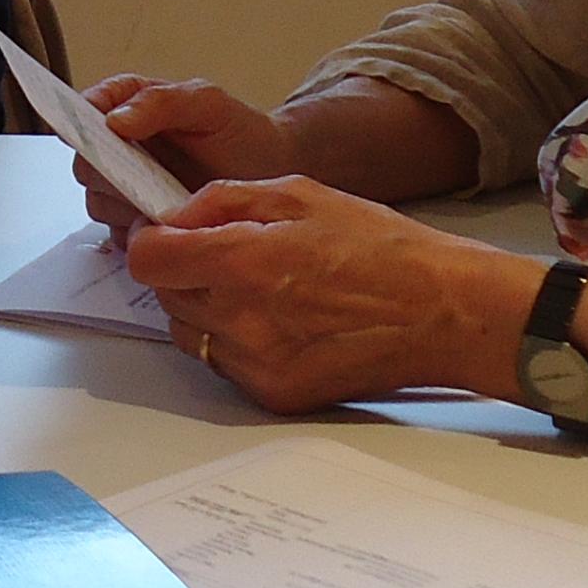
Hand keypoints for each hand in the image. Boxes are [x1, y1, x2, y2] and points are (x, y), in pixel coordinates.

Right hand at [76, 75, 295, 234]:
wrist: (272, 176)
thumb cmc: (241, 133)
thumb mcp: (209, 104)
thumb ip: (163, 102)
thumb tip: (114, 120)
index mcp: (132, 108)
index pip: (88, 108)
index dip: (79, 118)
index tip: (95, 132)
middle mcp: (122, 148)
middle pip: (85, 162)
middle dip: (107, 171)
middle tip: (142, 176)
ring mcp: (129, 189)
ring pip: (97, 201)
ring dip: (124, 205)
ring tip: (163, 202)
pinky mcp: (141, 224)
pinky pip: (119, 234)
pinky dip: (137, 233)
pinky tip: (165, 224)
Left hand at [124, 177, 542, 414]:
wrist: (441, 312)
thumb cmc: (380, 247)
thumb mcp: (299, 193)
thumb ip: (225, 200)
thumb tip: (175, 215)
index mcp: (242, 260)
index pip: (146, 259)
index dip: (151, 240)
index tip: (167, 233)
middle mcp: (239, 319)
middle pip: (164, 296)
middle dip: (182, 271)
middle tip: (226, 256)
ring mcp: (254, 364)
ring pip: (189, 333)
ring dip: (204, 308)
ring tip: (259, 289)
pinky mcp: (272, 395)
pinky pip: (224, 364)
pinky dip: (236, 341)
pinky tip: (280, 321)